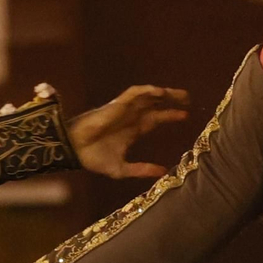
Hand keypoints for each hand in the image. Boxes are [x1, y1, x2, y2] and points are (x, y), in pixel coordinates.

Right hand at [67, 85, 189, 178]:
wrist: (74, 152)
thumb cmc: (93, 159)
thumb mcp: (122, 169)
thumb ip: (142, 169)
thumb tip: (163, 172)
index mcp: (133, 130)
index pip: (156, 119)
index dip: (171, 115)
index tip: (186, 115)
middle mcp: (131, 117)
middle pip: (156, 104)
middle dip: (172, 100)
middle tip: (189, 99)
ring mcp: (124, 110)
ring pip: (148, 96)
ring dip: (164, 93)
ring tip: (181, 94)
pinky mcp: (116, 105)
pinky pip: (133, 93)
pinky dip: (147, 91)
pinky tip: (160, 92)